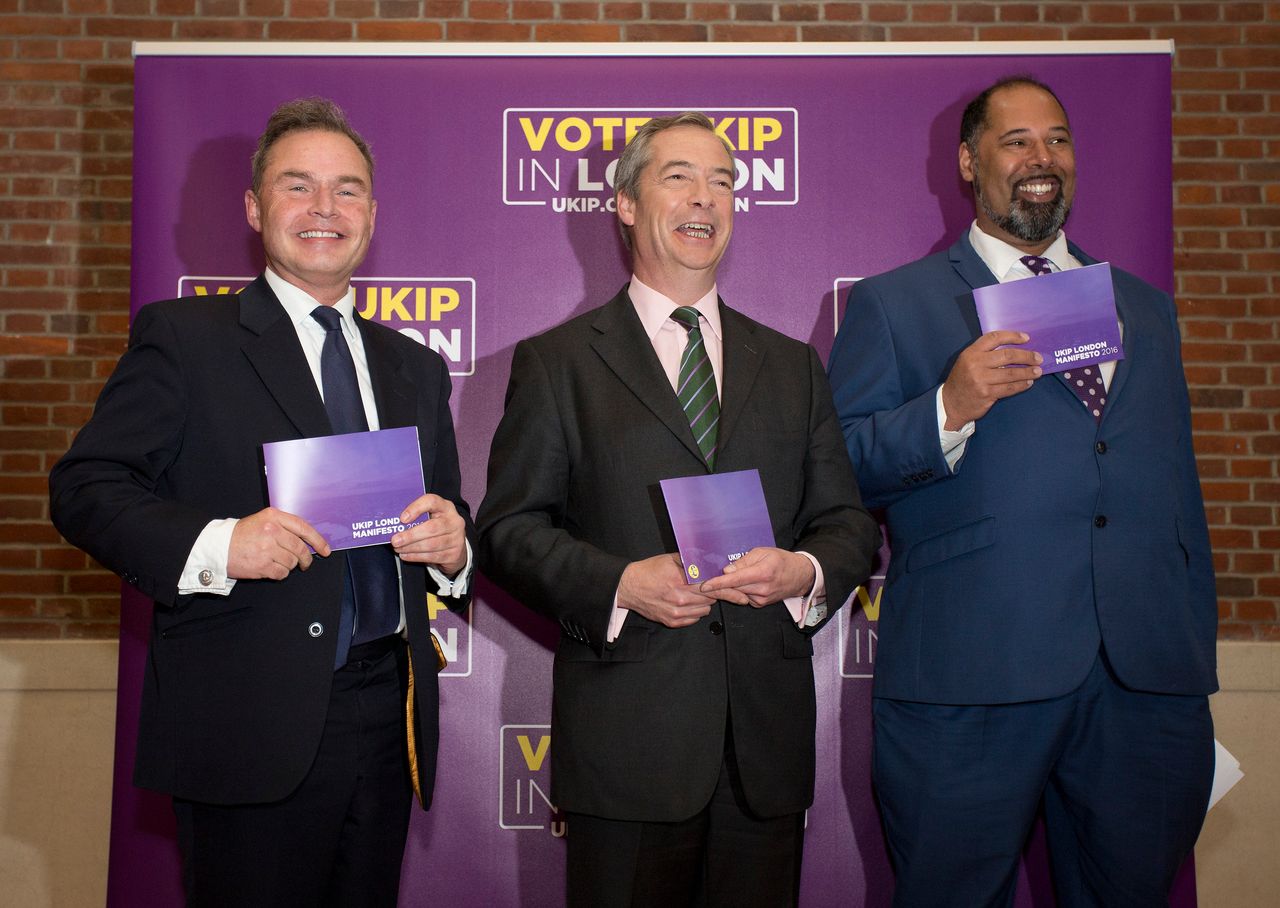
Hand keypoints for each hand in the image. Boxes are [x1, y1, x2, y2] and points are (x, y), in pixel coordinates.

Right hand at [228, 507, 329, 579]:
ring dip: (289, 565)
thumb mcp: (263, 520)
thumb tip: (308, 541)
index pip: (303, 528)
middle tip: (305, 563)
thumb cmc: (243, 534)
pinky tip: (271, 568)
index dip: (317, 540)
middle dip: (306, 559)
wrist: (218, 547)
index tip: (325, 550)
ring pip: (292, 562)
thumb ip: (284, 526)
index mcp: (274, 516)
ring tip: (278, 562)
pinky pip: (282, 573)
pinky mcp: (262, 565)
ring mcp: (267, 549)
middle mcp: (271, 531)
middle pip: (300, 548)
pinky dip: (280, 573)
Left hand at [391, 494, 466, 575]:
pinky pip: (433, 556)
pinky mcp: (454, 554)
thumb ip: (417, 517)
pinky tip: (406, 555)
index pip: (432, 501)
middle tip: (395, 540)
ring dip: (411, 548)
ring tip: (398, 548)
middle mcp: (454, 521)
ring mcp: (457, 538)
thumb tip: (394, 523)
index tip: (402, 518)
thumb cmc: (437, 528)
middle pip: (431, 527)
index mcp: (446, 507)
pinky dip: (416, 557)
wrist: (456, 546)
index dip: (416, 508)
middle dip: (410, 535)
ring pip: (431, 544)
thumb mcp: (431, 517)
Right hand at [617, 554, 715, 627]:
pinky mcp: (672, 621)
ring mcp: (676, 611)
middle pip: (710, 597)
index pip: (709, 583)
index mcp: (679, 580)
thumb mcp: (669, 560)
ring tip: (697, 595)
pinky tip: (689, 604)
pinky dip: (695, 612)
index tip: (714, 578)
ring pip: (705, 609)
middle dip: (710, 591)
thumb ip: (689, 561)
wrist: (629, 587)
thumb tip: (706, 561)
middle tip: (706, 586)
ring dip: (704, 602)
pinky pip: (695, 619)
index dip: (713, 580)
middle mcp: (679, 598)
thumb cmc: (648, 573)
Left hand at [698, 547, 814, 606]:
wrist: (800, 576)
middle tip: (705, 580)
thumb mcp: (762, 552)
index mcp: (762, 573)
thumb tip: (726, 570)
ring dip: (730, 587)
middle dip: (719, 585)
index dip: (718, 583)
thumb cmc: (781, 560)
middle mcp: (762, 589)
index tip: (704, 586)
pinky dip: (739, 591)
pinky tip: (743, 584)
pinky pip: (744, 598)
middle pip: (733, 589)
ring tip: (727, 579)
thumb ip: (743, 561)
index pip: (735, 580)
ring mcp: (762, 599)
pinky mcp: (761, 604)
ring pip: (737, 594)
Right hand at [940, 331, 1042, 429]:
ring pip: (1011, 373)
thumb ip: (985, 354)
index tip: (1027, 338)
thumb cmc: (962, 381)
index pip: (994, 338)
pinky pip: (1009, 388)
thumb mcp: (967, 362)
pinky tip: (1028, 383)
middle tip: (1037, 358)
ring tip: (1037, 371)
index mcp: (971, 352)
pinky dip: (1021, 385)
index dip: (1012, 336)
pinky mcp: (986, 394)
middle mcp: (975, 364)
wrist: (950, 404)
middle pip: (1007, 355)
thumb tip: (1014, 350)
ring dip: (1027, 372)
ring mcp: (981, 379)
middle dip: (1026, 356)